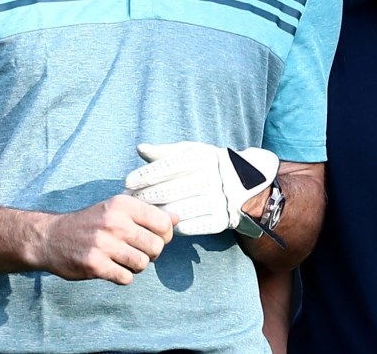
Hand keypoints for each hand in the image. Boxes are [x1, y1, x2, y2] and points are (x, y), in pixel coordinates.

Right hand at [40, 194, 175, 284]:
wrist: (51, 238)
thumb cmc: (90, 223)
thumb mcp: (116, 209)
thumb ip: (146, 213)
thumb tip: (177, 218)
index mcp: (123, 204)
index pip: (163, 223)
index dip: (165, 235)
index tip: (156, 237)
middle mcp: (114, 222)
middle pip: (156, 246)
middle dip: (151, 253)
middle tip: (137, 251)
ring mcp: (104, 244)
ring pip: (143, 264)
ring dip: (136, 266)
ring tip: (123, 259)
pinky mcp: (95, 265)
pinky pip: (126, 278)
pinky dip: (123, 276)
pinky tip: (112, 268)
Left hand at [124, 142, 278, 235]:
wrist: (248, 184)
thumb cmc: (211, 165)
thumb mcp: (193, 153)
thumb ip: (166, 152)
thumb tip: (140, 149)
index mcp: (204, 158)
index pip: (169, 167)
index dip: (146, 175)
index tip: (128, 182)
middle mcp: (213, 177)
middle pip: (172, 189)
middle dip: (146, 196)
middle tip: (128, 201)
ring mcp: (219, 200)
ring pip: (180, 209)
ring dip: (156, 213)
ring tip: (139, 215)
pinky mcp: (222, 219)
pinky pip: (192, 226)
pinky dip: (174, 225)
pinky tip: (161, 225)